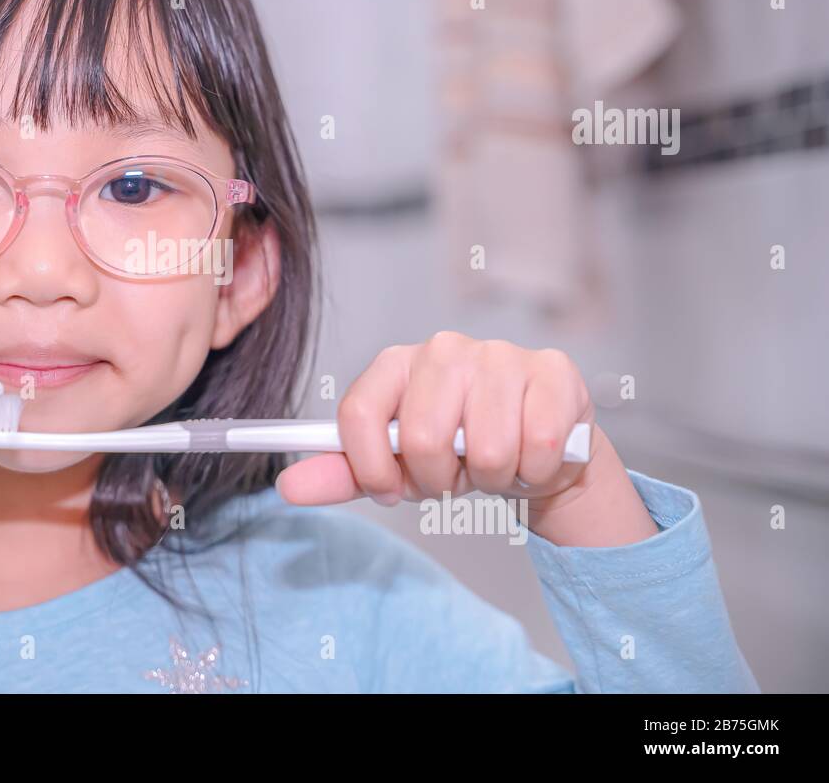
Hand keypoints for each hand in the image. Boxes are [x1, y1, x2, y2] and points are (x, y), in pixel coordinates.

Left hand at [277, 331, 602, 508]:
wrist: (535, 455)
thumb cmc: (458, 454)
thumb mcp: (395, 467)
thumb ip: (342, 474)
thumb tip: (287, 486)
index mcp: (396, 364)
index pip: (359, 413)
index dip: (370, 467)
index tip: (387, 490)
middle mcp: (444, 348)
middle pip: (421, 437)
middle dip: (439, 479)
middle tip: (454, 475)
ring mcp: (500, 355)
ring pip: (486, 449)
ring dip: (492, 478)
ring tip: (494, 463)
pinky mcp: (552, 371)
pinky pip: (536, 445)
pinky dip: (534, 470)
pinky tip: (531, 455)